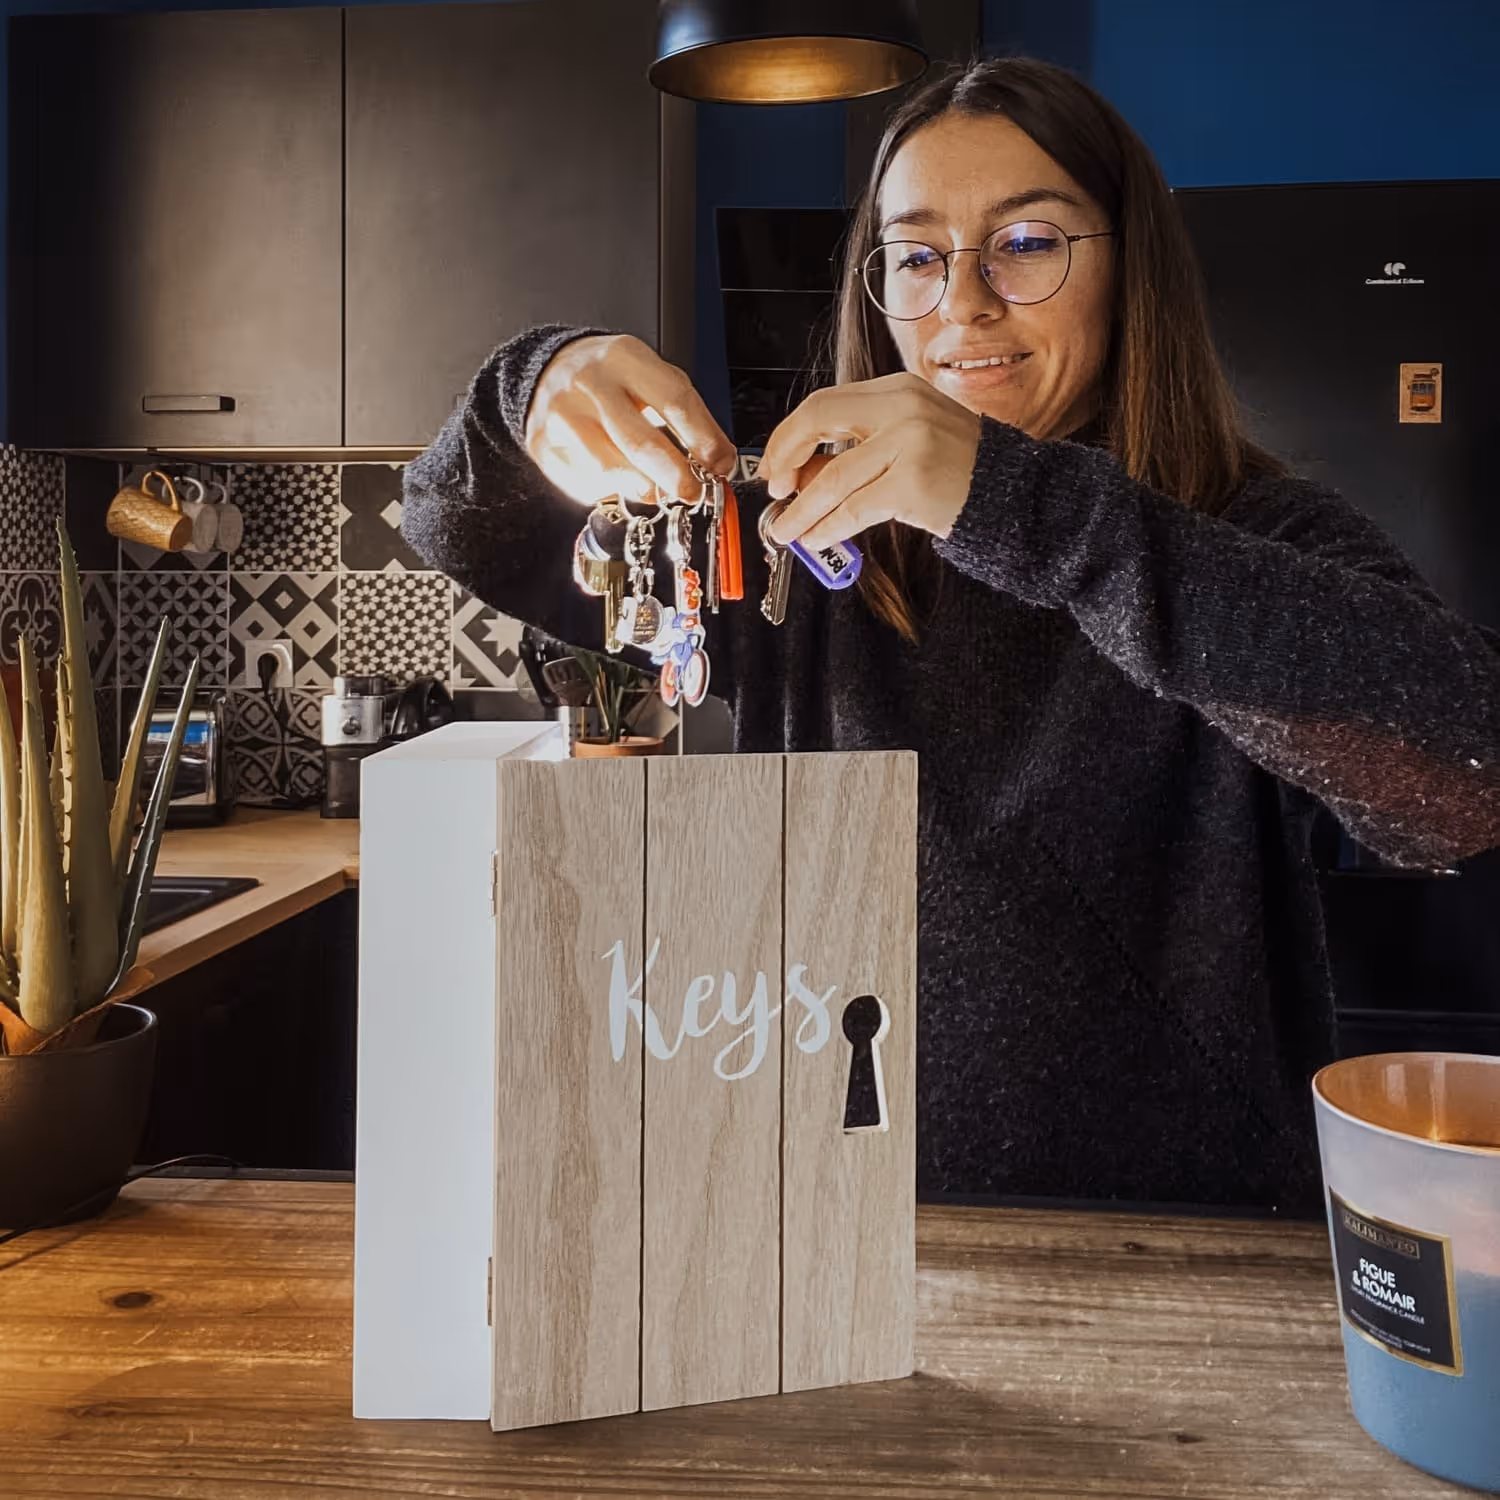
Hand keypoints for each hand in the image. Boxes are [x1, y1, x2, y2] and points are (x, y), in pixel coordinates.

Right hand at [524, 334, 737, 505]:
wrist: (547, 371)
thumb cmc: (610, 378)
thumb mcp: (650, 375)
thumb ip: (686, 412)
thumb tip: (719, 461)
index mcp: (625, 358)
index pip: (674, 402)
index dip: (703, 439)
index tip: (720, 465)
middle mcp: (590, 384)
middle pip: (642, 443)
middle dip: (676, 477)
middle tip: (693, 493)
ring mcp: (562, 417)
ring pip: (612, 470)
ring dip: (644, 488)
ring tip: (657, 488)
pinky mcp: (544, 447)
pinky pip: (587, 483)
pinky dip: (612, 490)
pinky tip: (619, 477)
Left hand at [759, 374, 982, 550]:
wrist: (1012, 494)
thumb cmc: (959, 470)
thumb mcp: (909, 439)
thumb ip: (859, 448)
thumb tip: (799, 476)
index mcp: (897, 390)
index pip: (824, 402)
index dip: (789, 435)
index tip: (776, 463)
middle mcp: (903, 407)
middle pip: (817, 420)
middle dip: (784, 458)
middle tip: (774, 490)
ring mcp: (910, 442)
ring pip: (831, 477)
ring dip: (800, 510)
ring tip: (785, 530)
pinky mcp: (914, 483)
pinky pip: (854, 509)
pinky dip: (827, 527)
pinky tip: (816, 538)